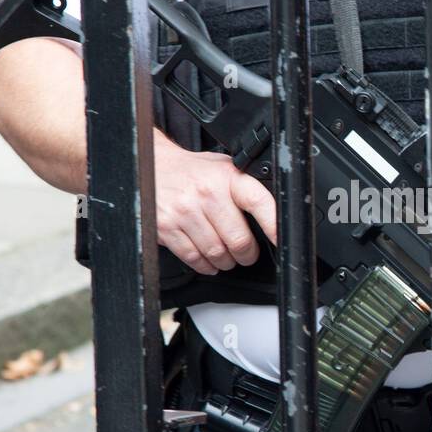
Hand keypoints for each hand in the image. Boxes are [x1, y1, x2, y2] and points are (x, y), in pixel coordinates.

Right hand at [153, 132, 276, 274]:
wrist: (151, 166)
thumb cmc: (193, 172)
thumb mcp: (224, 170)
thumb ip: (246, 190)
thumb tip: (273, 219)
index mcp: (227, 177)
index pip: (258, 202)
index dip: (273, 226)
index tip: (280, 241)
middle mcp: (206, 193)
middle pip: (238, 240)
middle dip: (246, 254)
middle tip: (246, 253)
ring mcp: (185, 211)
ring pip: (217, 253)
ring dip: (225, 262)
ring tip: (226, 256)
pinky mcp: (167, 227)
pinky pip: (194, 258)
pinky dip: (205, 265)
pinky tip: (208, 259)